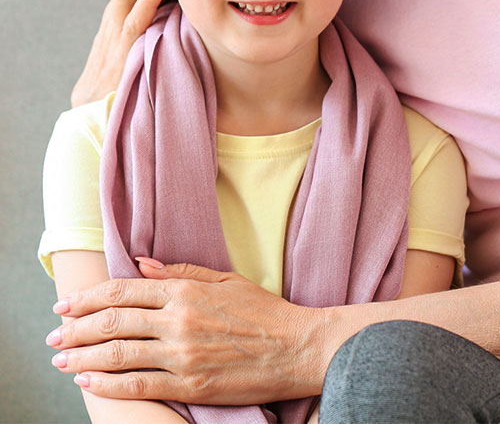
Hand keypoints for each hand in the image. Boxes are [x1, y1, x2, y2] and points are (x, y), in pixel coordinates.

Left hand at [46, 261, 326, 404]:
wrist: (296, 347)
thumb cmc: (264, 311)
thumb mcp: (225, 279)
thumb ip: (182, 271)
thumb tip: (142, 263)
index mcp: (187, 290)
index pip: (126, 290)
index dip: (91, 297)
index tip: (67, 304)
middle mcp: (179, 319)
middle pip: (115, 321)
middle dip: (77, 328)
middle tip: (54, 335)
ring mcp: (183, 354)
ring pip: (120, 353)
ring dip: (84, 356)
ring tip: (61, 360)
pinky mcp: (190, 384)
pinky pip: (139, 385)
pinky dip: (108, 383)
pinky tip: (89, 381)